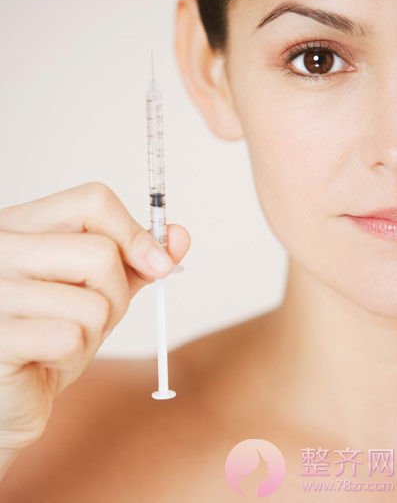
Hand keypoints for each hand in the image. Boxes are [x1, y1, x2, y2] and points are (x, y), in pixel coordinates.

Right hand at [0, 181, 189, 458]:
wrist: (10, 394)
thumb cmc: (50, 337)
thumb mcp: (96, 290)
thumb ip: (135, 261)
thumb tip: (179, 235)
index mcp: (21, 226)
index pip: (93, 201)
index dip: (134, 234)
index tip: (157, 265)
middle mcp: (0, 248)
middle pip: (102, 253)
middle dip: (116, 295)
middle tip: (91, 318)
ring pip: (94, 302)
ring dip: (93, 333)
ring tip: (61, 342)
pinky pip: (70, 338)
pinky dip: (72, 358)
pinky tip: (46, 361)